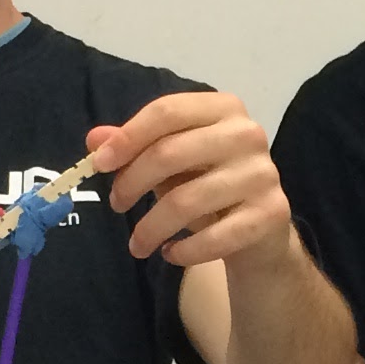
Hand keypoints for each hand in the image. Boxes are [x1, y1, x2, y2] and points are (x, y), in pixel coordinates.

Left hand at [90, 93, 293, 267]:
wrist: (261, 228)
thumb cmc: (209, 185)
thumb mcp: (171, 162)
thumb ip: (135, 147)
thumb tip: (94, 141)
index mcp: (222, 108)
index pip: (167, 112)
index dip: (128, 137)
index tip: (99, 165)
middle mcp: (247, 134)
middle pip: (170, 153)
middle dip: (132, 183)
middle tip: (116, 205)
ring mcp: (262, 174)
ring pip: (186, 200)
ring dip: (151, 228)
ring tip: (137, 244)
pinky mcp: (270, 214)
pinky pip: (213, 237)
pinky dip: (184, 251)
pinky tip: (171, 254)